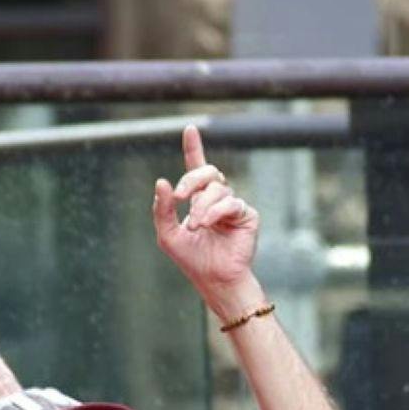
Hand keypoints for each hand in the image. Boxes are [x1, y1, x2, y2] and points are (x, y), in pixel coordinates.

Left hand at [152, 125, 258, 313]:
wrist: (214, 280)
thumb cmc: (192, 261)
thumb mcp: (168, 234)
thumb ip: (162, 209)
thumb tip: (161, 181)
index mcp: (199, 201)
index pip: (196, 169)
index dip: (194, 148)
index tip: (189, 129)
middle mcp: (217, 200)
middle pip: (208, 171)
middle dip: (191, 179)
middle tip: (179, 196)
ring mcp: (233, 206)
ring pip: (217, 187)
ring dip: (202, 205)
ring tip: (197, 225)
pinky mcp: (247, 216)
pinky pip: (231, 202)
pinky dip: (217, 212)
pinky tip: (209, 225)